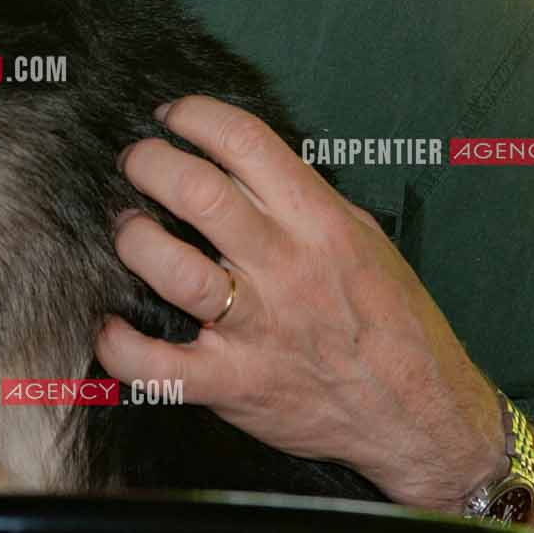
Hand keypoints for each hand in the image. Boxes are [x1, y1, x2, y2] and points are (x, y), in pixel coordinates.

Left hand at [93, 95, 504, 510]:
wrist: (422, 417)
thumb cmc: (395, 324)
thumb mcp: (365, 240)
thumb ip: (309, 201)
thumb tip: (255, 166)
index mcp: (318, 223)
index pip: (246, 141)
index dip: (195, 116)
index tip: (173, 118)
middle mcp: (285, 267)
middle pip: (198, 192)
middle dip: (150, 164)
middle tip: (136, 164)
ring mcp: (257, 328)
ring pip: (175, 270)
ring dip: (135, 241)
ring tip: (129, 232)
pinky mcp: (235, 385)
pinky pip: (158, 367)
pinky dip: (120, 347)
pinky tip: (111, 327)